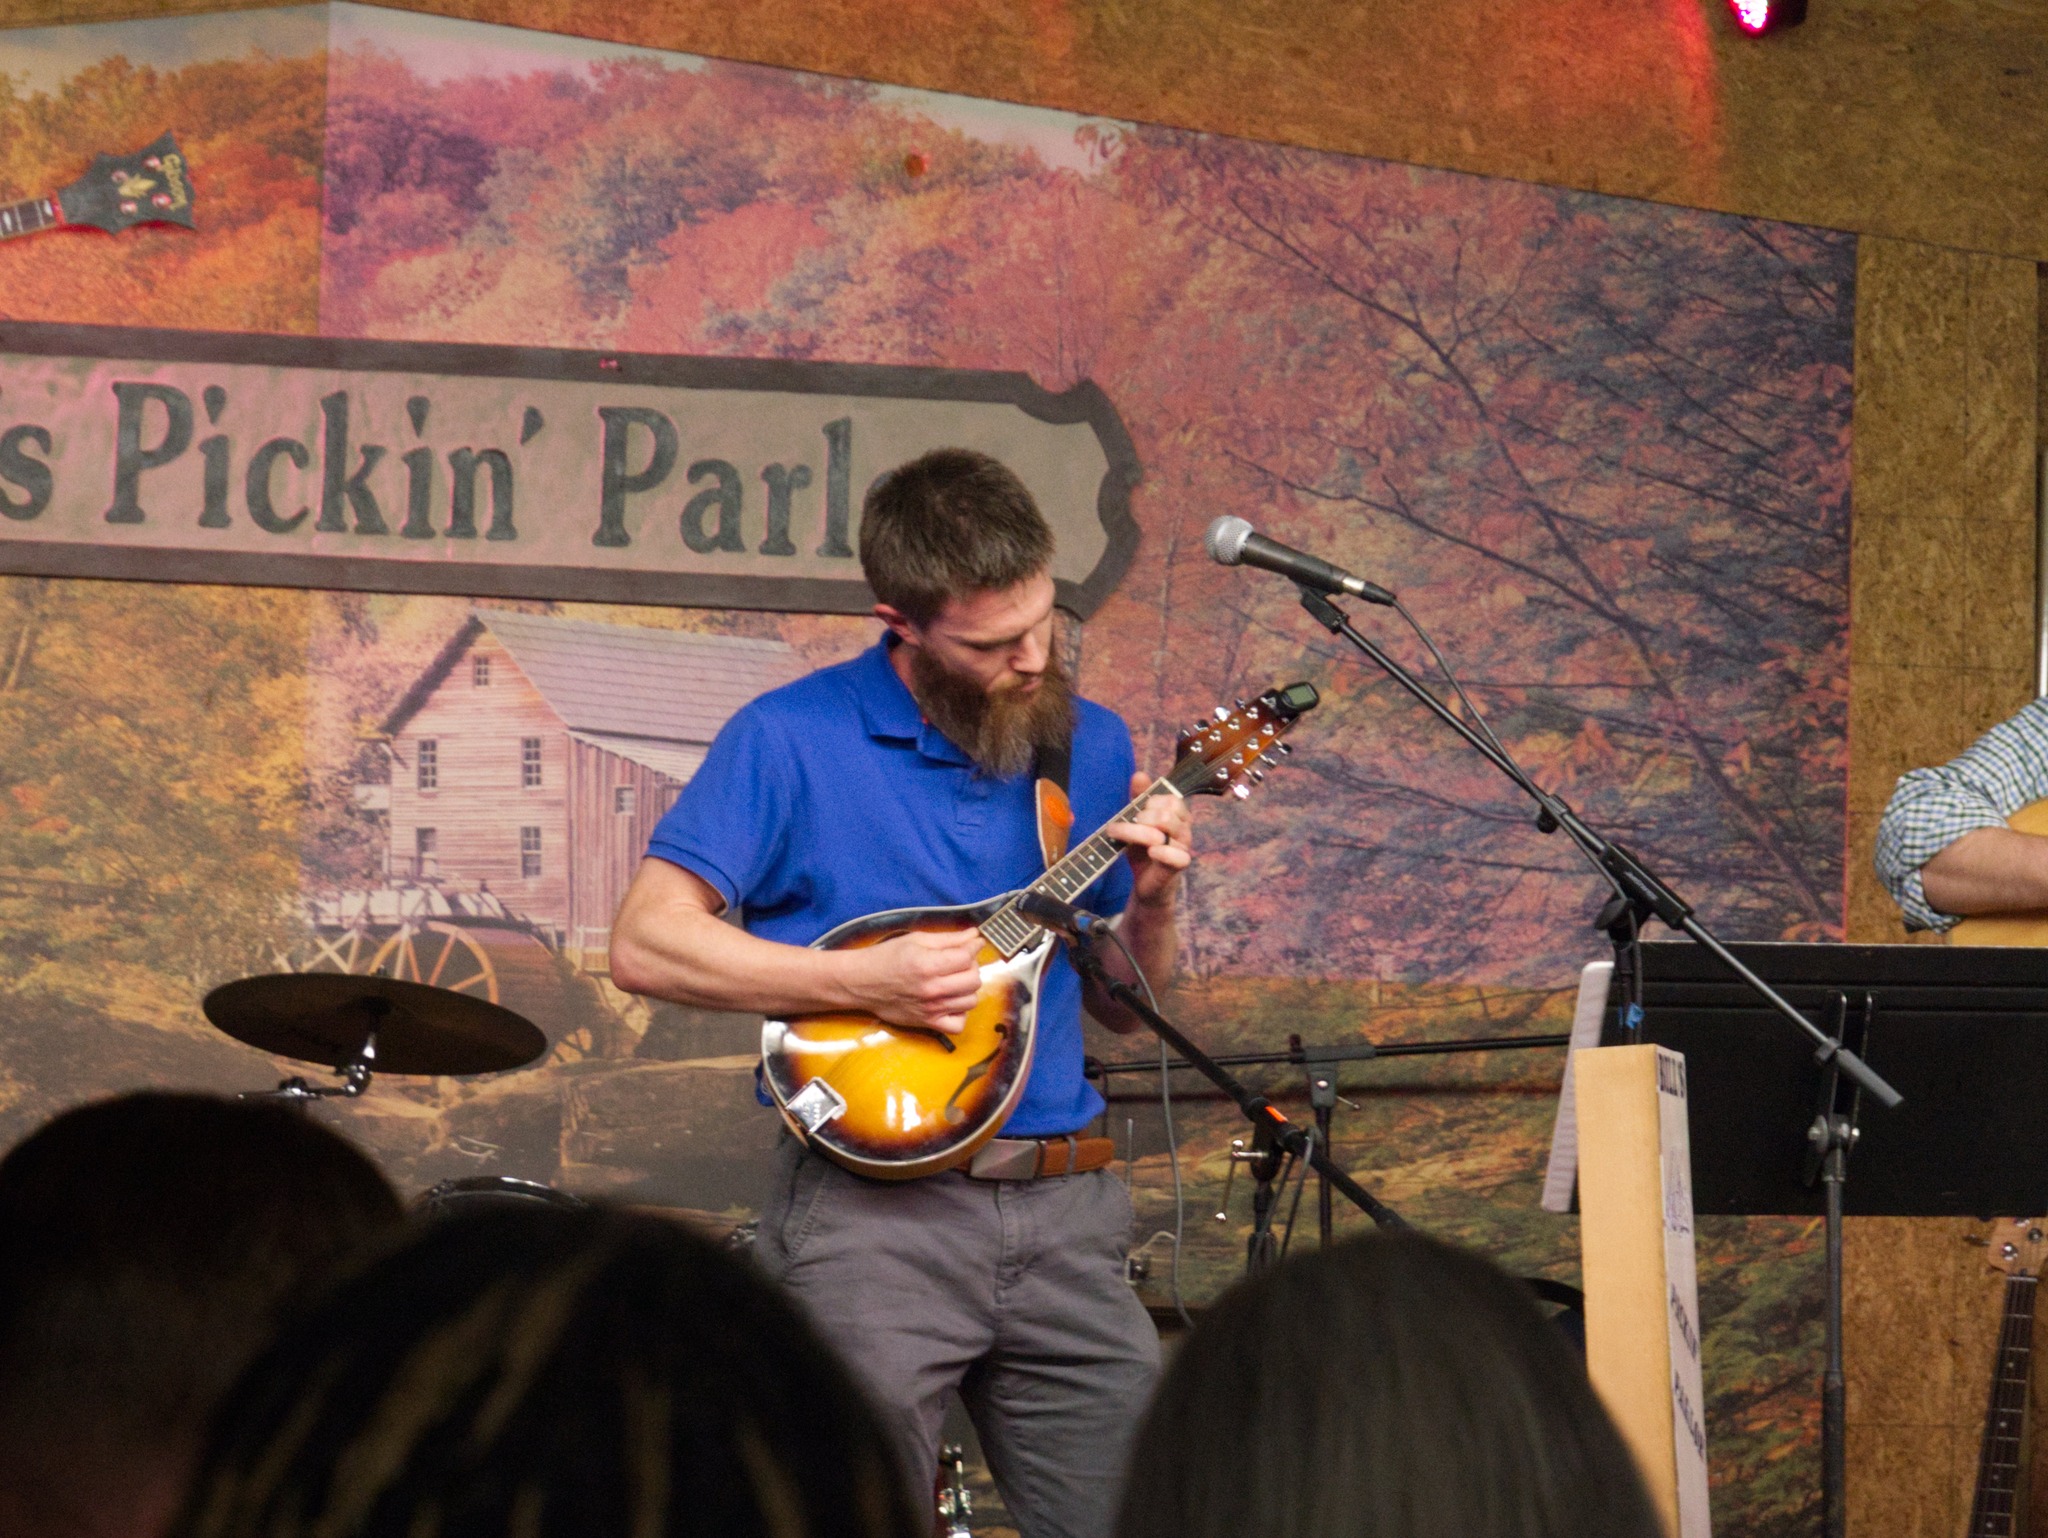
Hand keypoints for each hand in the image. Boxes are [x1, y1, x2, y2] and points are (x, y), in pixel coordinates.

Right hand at [848, 927, 985, 1034]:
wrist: (861, 982)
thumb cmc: (886, 957)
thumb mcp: (916, 940)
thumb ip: (948, 939)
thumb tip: (975, 935)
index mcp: (928, 964)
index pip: (967, 958)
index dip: (974, 947)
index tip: (973, 943)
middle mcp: (932, 989)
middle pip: (974, 980)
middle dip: (971, 967)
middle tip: (960, 962)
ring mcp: (932, 1009)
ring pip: (971, 1001)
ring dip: (967, 989)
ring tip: (954, 981)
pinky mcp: (928, 1023)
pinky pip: (958, 1025)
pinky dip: (960, 1014)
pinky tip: (951, 1002)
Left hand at [1107, 770, 1192, 908]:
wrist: (1144, 883)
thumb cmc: (1143, 850)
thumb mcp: (1137, 821)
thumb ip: (1139, 798)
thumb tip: (1139, 774)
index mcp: (1178, 815)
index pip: (1170, 798)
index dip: (1149, 802)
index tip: (1134, 813)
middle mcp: (1184, 828)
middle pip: (1167, 811)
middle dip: (1142, 817)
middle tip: (1126, 826)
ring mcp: (1184, 847)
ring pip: (1165, 830)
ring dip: (1138, 832)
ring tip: (1124, 838)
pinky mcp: (1179, 865)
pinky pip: (1177, 855)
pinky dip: (1160, 852)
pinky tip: (1150, 853)